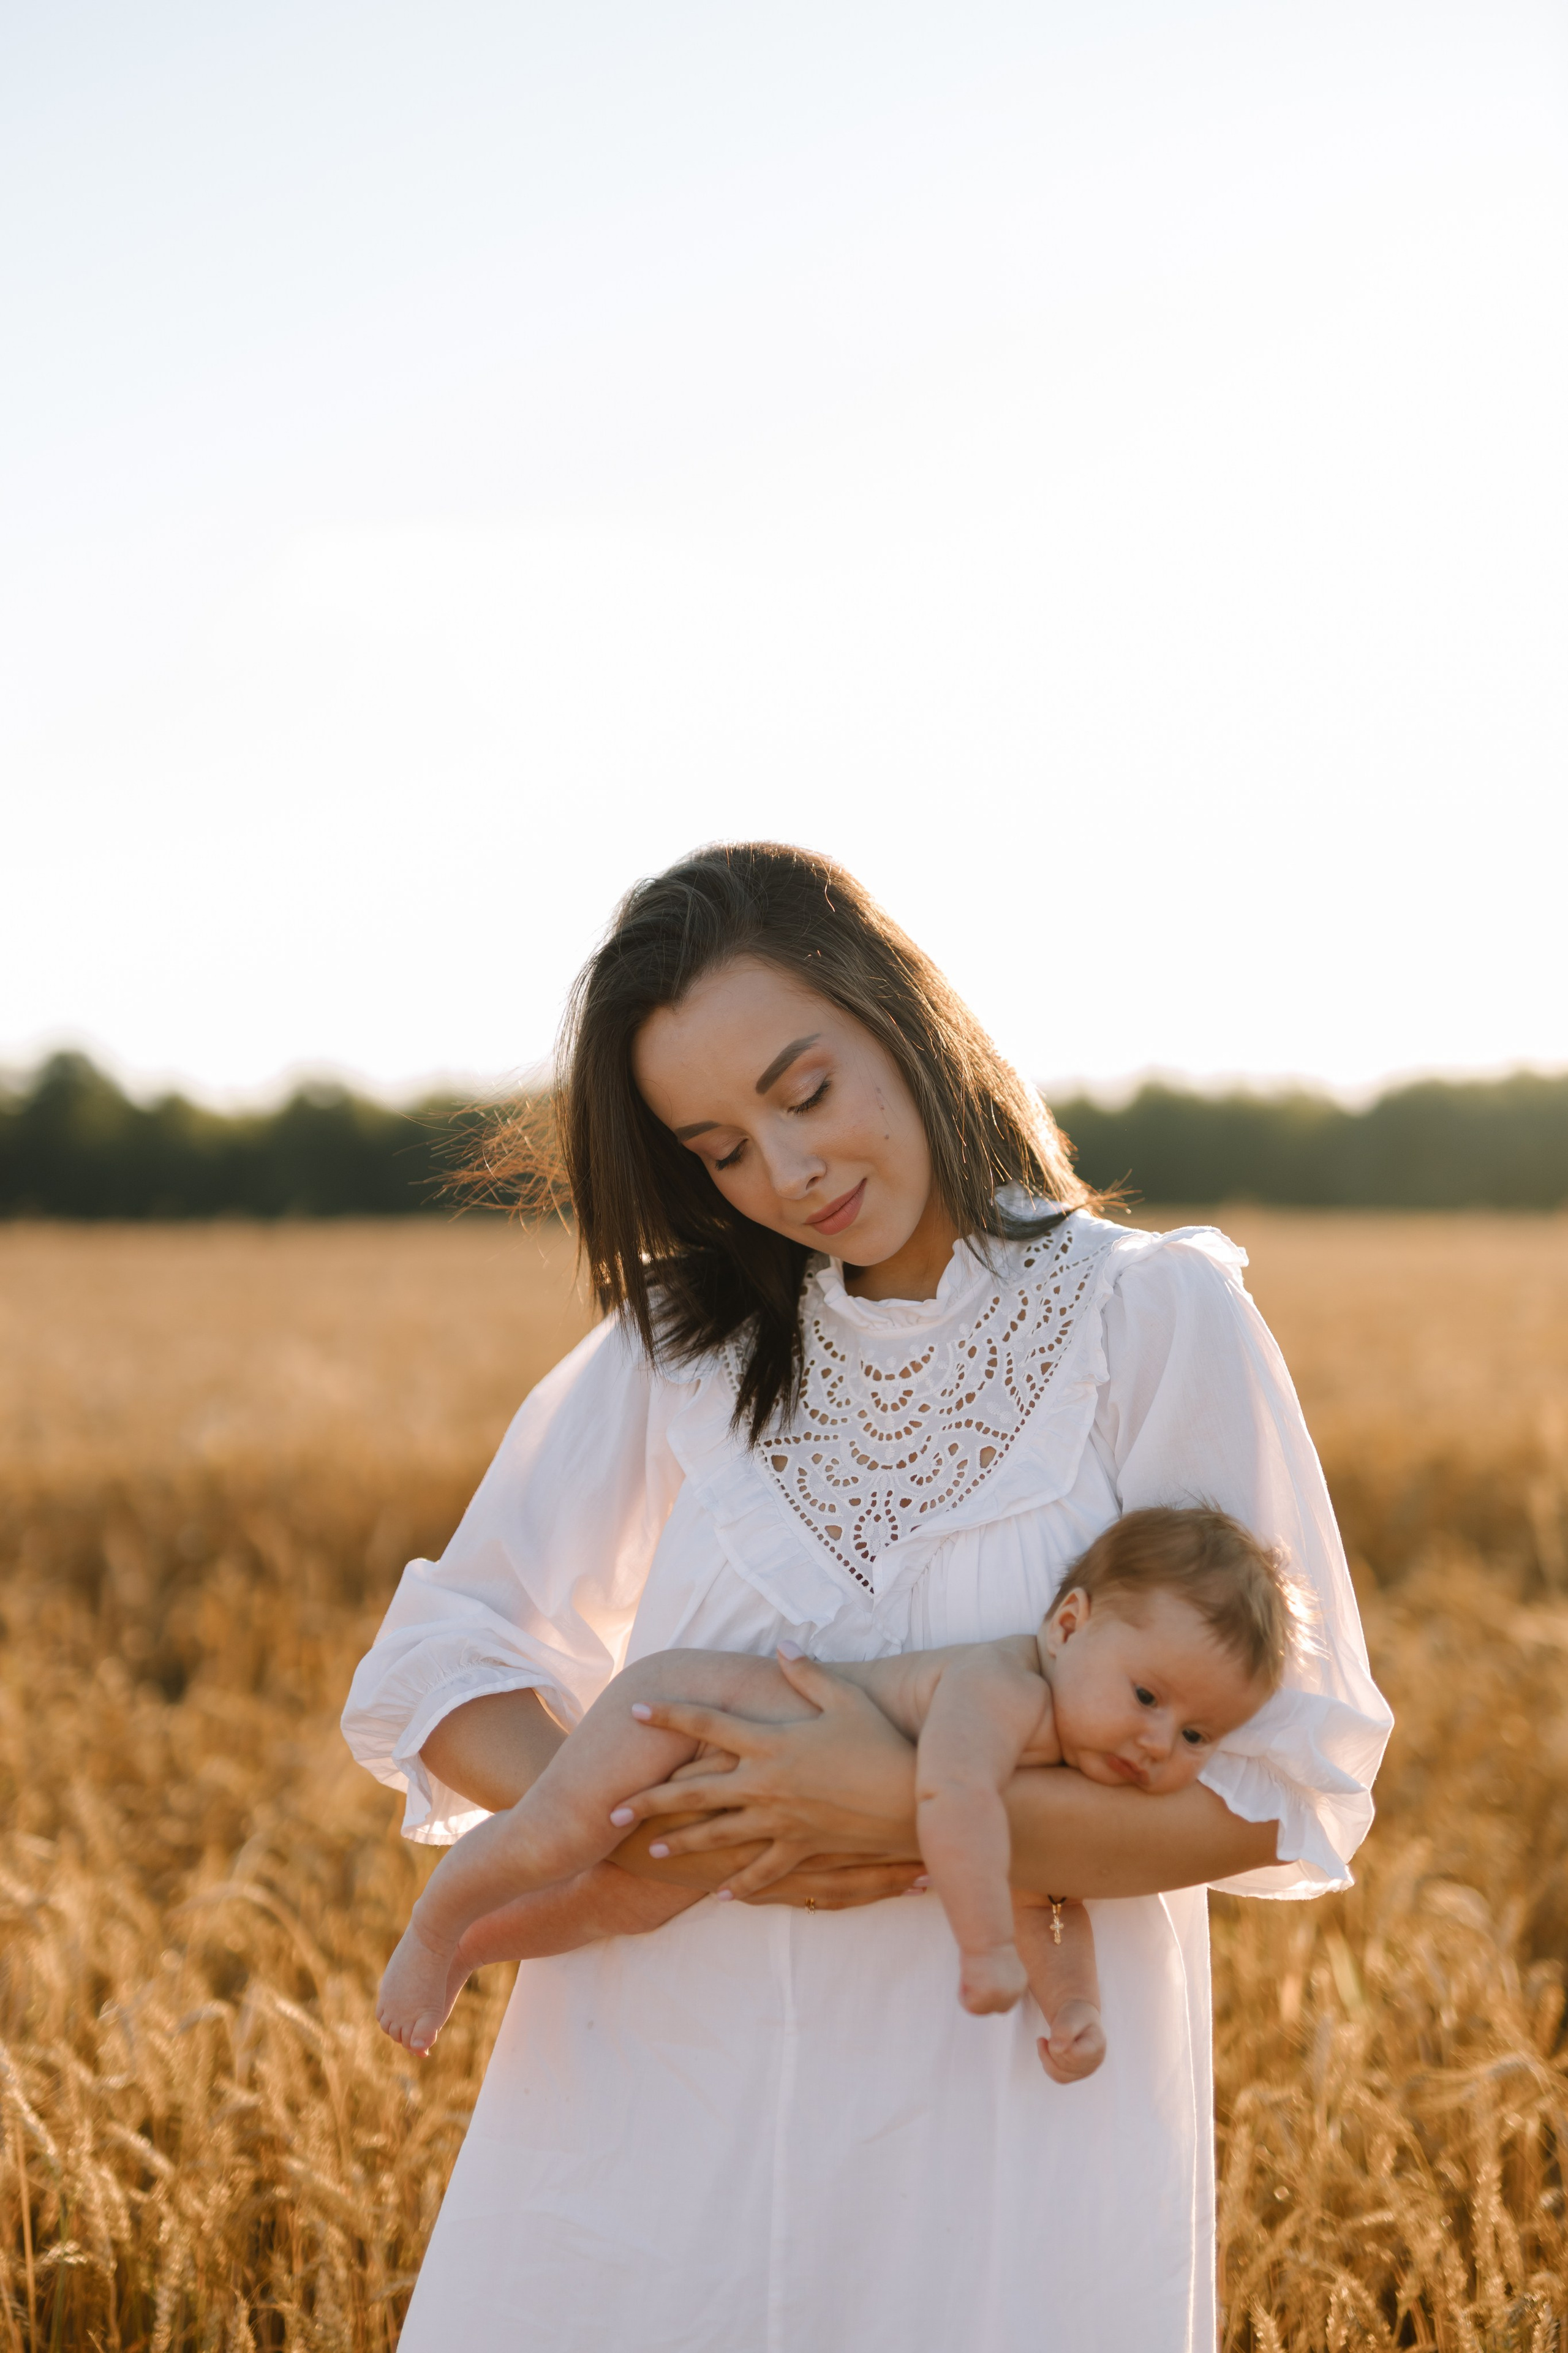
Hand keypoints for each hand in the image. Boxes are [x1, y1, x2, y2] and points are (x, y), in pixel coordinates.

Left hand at [608, 1650, 920, 1869]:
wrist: (911, 1802)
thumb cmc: (882, 1743)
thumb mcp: (847, 1699)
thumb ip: (808, 1673)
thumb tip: (782, 1645)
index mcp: (772, 1742)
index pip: (709, 1725)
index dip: (670, 1716)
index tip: (636, 1709)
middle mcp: (766, 1784)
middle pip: (695, 1791)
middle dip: (651, 1799)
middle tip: (613, 1808)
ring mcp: (780, 1822)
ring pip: (717, 1835)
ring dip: (680, 1842)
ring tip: (649, 1848)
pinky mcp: (800, 1849)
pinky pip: (764, 1871)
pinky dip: (741, 1884)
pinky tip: (719, 1895)